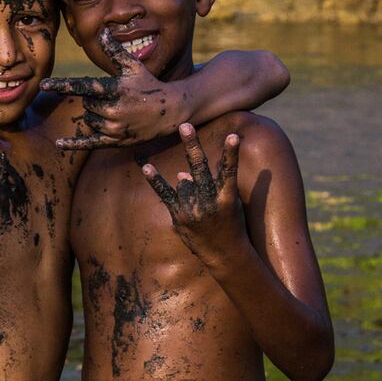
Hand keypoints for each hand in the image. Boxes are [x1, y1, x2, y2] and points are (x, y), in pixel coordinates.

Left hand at [41, 28, 186, 149]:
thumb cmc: (149, 84)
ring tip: (118, 110)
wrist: (171, 111)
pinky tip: (59, 144)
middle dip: (94, 100)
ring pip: (89, 120)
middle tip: (113, 97)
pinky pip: (89, 143)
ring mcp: (114, 128)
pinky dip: (74, 144)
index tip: (43, 84)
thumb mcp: (133, 67)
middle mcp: (113, 110)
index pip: (83, 86)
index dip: (62, 85)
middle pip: (86, 104)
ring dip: (96, 115)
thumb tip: (102, 32)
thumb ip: (114, 51)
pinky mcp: (115, 141)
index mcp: (115, 90)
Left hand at [141, 124, 245, 267]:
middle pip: (200, 168)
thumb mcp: (228, 204)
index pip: (230, 170)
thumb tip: (182, 174)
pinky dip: (156, 181)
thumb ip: (210, 186)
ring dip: (188, 187)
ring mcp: (193, 209)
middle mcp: (210, 201)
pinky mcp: (179, 216)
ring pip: (184, 182)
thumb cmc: (231, 225)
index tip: (234, 136)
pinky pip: (166, 194)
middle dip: (193, 146)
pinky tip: (147, 167)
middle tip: (186, 126)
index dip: (232, 154)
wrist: (225, 255)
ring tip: (196, 199)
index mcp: (227, 197)